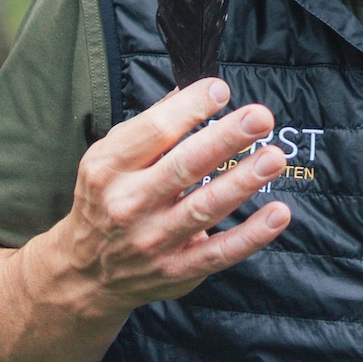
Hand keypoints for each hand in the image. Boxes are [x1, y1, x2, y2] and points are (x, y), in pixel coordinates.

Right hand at [25, 77, 290, 329]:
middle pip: (184, 166)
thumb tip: (194, 89)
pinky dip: (251, 235)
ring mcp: (153, 240)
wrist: (84, 272)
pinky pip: (219, 252)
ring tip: (274, 158)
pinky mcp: (176, 270)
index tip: (220, 90)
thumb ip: (151, 125)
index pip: (154, 132)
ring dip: (243, 182)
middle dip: (225, 139)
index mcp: (109, 167)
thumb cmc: (106, 200)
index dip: (190, 108)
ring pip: (204, 208)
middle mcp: (129, 203)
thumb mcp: (109, 157)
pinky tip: (278, 213)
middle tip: (260, 118)